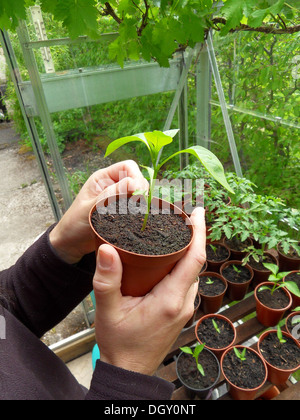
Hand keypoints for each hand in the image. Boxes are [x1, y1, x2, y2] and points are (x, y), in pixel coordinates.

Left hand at [49, 160, 148, 263]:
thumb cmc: (74, 223)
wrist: (72, 243)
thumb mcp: (91, 208)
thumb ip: (110, 195)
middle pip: (137, 179)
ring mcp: (119, 199)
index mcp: (103, 178)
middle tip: (139, 206)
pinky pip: (138, 208)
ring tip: (138, 214)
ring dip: (142, 202)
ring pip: (140, 194)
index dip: (136, 177)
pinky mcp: (124, 212)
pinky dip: (141, 212)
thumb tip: (133, 183)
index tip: (139, 193)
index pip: (127, 167)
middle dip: (141, 191)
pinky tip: (138, 221)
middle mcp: (113, 185)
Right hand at [93, 207, 205, 375]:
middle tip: (182, 214)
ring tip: (175, 230)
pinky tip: (169, 256)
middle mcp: (184, 302)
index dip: (199, 232)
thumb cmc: (120, 344)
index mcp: (170, 300)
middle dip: (193, 235)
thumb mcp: (108, 311)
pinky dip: (183, 263)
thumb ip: (106, 280)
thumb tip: (107, 249)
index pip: (194, 258)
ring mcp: (184, 307)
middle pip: (196, 261)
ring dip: (188, 249)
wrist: (129, 371)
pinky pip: (187, 280)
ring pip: (192, 271)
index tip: (198, 212)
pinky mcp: (180, 310)